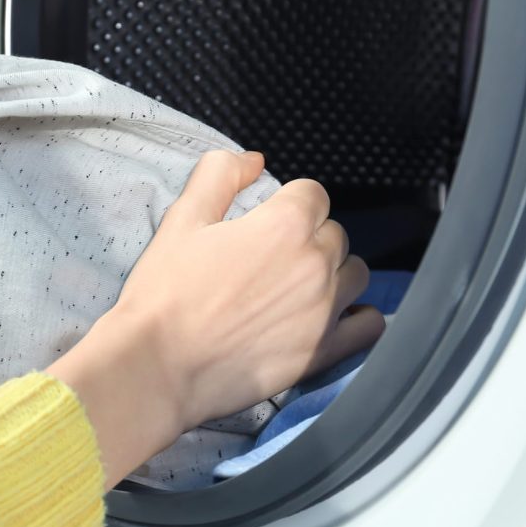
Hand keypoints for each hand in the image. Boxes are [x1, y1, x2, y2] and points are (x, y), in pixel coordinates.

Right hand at [47, 150, 384, 488]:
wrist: (157, 366)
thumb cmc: (164, 295)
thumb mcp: (181, 220)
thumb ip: (219, 175)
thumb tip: (253, 160)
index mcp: (284, 224)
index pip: (312, 194)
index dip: (287, 204)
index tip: (264, 223)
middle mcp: (314, 263)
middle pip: (334, 234)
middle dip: (308, 239)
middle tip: (269, 261)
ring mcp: (324, 310)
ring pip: (354, 275)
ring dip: (333, 275)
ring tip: (296, 290)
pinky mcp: (323, 352)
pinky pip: (368, 327)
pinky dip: (357, 319)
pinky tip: (333, 320)